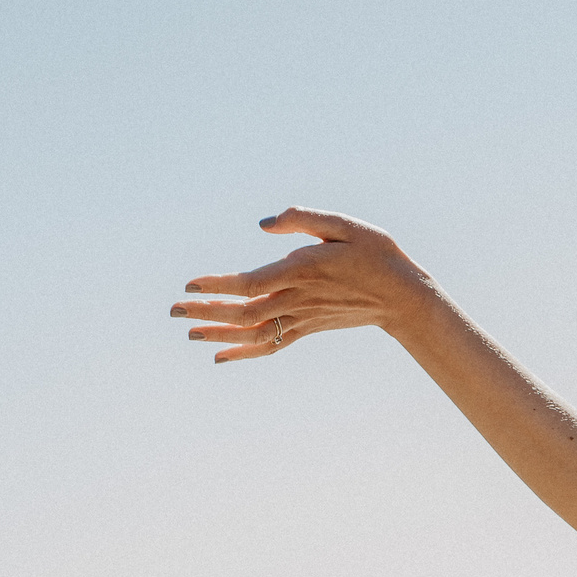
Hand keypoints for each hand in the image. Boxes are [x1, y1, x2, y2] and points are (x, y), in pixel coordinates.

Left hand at [173, 209, 431, 362]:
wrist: (404, 297)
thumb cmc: (377, 254)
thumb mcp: (345, 224)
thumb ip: (302, 219)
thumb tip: (263, 225)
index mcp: (301, 270)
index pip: (249, 283)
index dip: (217, 286)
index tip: (189, 286)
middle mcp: (298, 299)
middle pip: (243, 313)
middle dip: (205, 313)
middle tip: (172, 311)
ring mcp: (303, 317)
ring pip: (253, 333)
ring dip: (219, 336)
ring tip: (189, 334)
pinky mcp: (308, 327)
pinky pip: (272, 345)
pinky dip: (244, 352)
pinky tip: (222, 356)